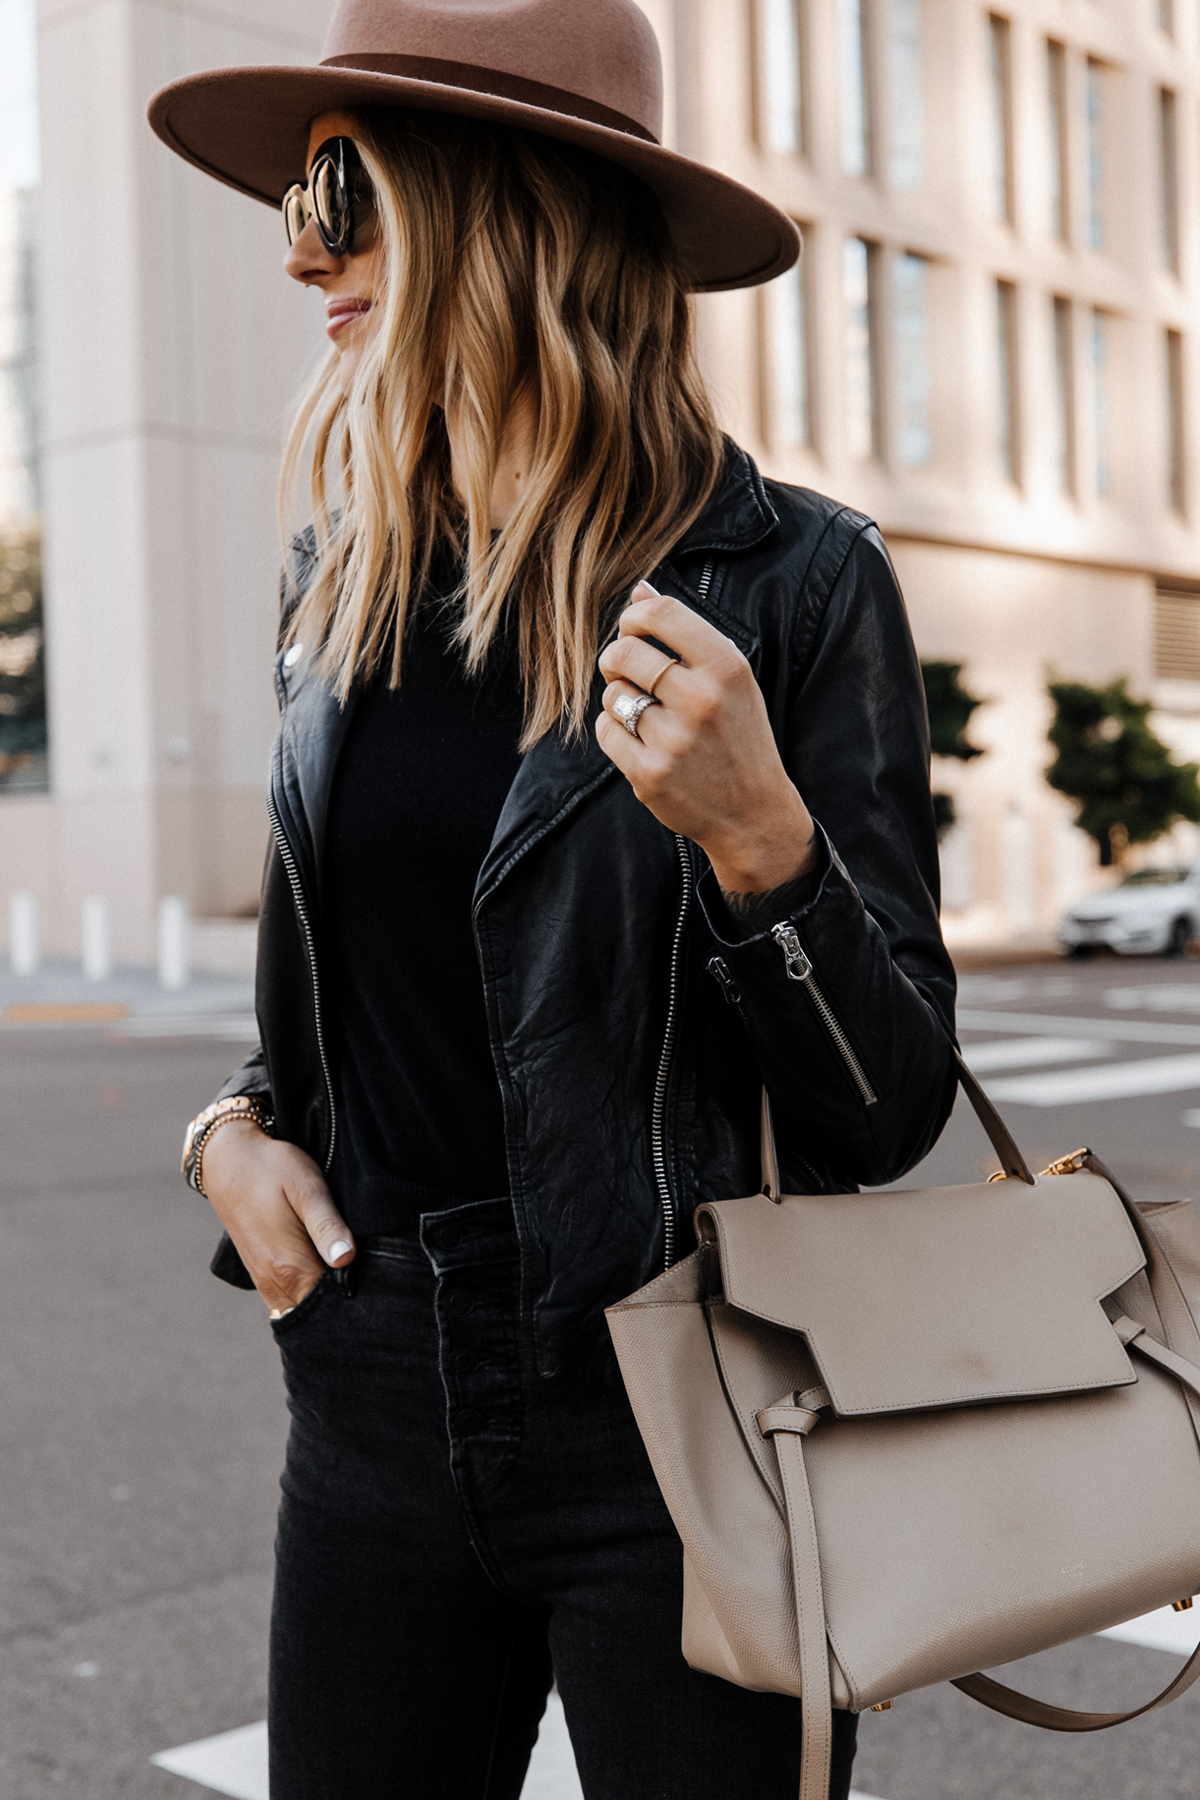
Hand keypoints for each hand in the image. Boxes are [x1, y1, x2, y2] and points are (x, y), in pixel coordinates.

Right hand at [201, 1122, 354, 1314]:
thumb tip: (346, 1258)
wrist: (229, 1160)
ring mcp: (265, 1282)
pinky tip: (327, 1278)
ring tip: (352, 1282)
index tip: (380, 1291)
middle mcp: (274, 1283)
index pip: (331, 1306)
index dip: (358, 1301)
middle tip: (372, 1289)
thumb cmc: (272, 1169)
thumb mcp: (306, 1189)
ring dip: (326, 1303)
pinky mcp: (261, 1275)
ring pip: (302, 1310)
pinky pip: (288, 1301)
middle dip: (344, 1308)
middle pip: (318, 1314)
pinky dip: (308, 1298)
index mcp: (289, 1267)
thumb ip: (326, 1226)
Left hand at [596, 584, 816, 896]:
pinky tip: (640, 742)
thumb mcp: (729, 681)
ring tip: (645, 714)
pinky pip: (606, 731)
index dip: (635, 616)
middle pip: (625, 652)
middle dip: (615, 657)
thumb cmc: (738, 736)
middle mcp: (702, 699)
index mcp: (727, 667)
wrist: (752, 813)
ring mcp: (675, 739)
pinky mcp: (650, 773)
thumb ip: (686, 634)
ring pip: (613, 695)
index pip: (662, 614)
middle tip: (623, 669)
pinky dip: (615, 733)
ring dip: (620, 701)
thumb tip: (639, 589)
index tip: (632, 629)